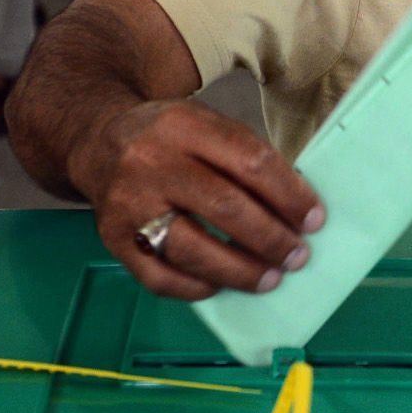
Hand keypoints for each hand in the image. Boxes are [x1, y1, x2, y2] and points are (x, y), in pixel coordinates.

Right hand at [70, 98, 325, 300]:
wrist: (97, 141)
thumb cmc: (169, 140)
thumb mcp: (206, 127)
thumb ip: (246, 160)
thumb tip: (295, 213)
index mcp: (184, 125)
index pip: (250, 162)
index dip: (289, 195)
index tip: (314, 220)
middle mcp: (151, 162)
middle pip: (225, 207)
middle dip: (271, 239)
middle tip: (297, 256)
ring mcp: (129, 204)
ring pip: (193, 249)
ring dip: (240, 271)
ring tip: (270, 279)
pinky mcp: (113, 239)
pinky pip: (160, 278)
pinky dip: (197, 288)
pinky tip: (221, 286)